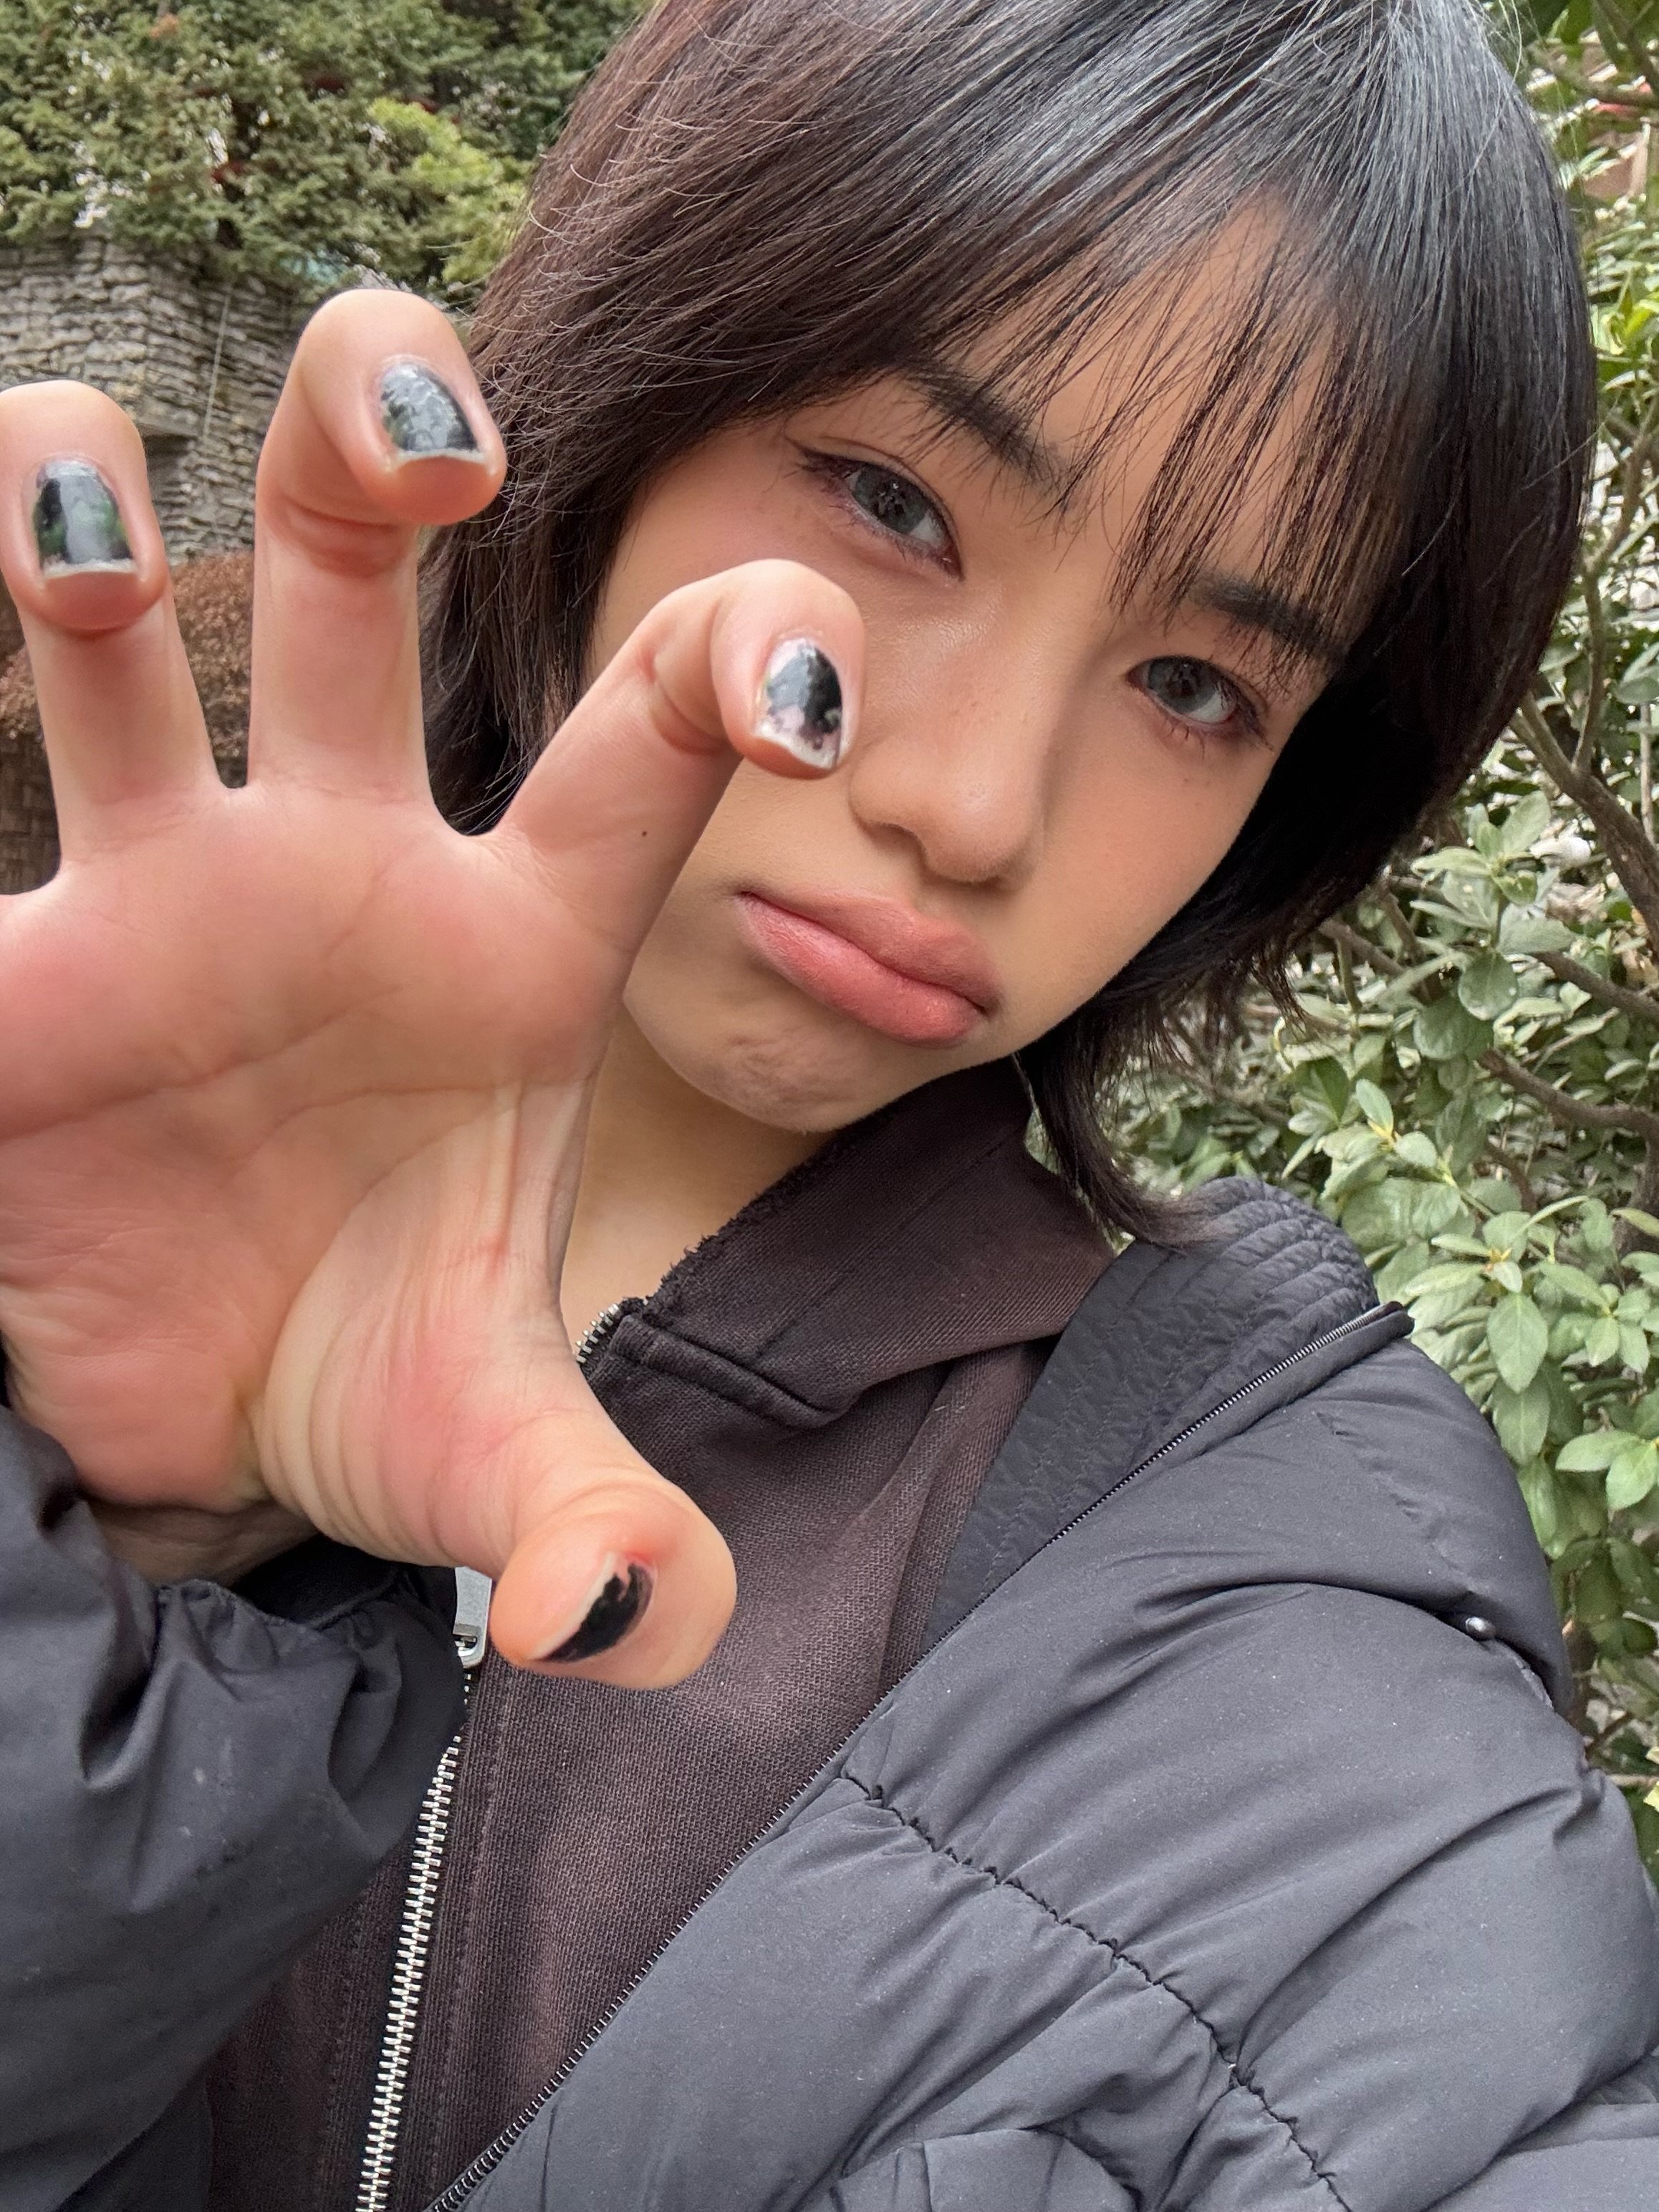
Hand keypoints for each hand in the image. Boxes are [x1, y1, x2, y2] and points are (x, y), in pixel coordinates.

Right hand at [0, 291, 861, 1682]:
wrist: (204, 1436)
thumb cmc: (385, 1377)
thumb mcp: (501, 1458)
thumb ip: (601, 1532)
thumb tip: (625, 1628)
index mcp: (514, 942)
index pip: (639, 744)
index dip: (737, 665)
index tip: (810, 691)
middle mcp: (331, 867)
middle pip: (351, 578)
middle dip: (374, 441)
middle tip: (426, 425)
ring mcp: (146, 899)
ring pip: (98, 638)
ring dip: (63, 513)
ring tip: (61, 490)